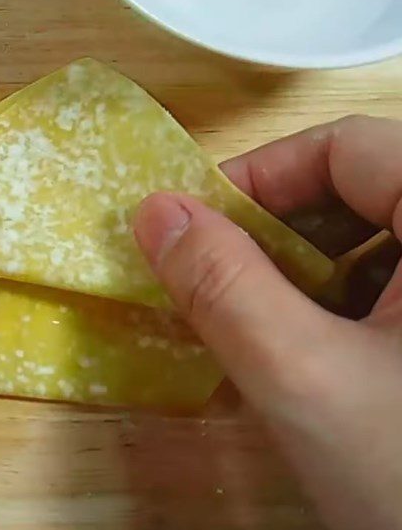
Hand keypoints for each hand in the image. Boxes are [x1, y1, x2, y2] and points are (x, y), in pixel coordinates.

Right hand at [134, 115, 401, 529]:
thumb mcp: (306, 381)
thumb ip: (223, 287)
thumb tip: (152, 211)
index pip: (347, 147)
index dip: (261, 175)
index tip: (197, 229)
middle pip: (364, 191)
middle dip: (279, 232)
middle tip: (221, 281)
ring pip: (379, 244)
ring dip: (306, 273)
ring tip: (261, 325)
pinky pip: (397, 291)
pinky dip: (343, 307)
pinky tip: (315, 357)